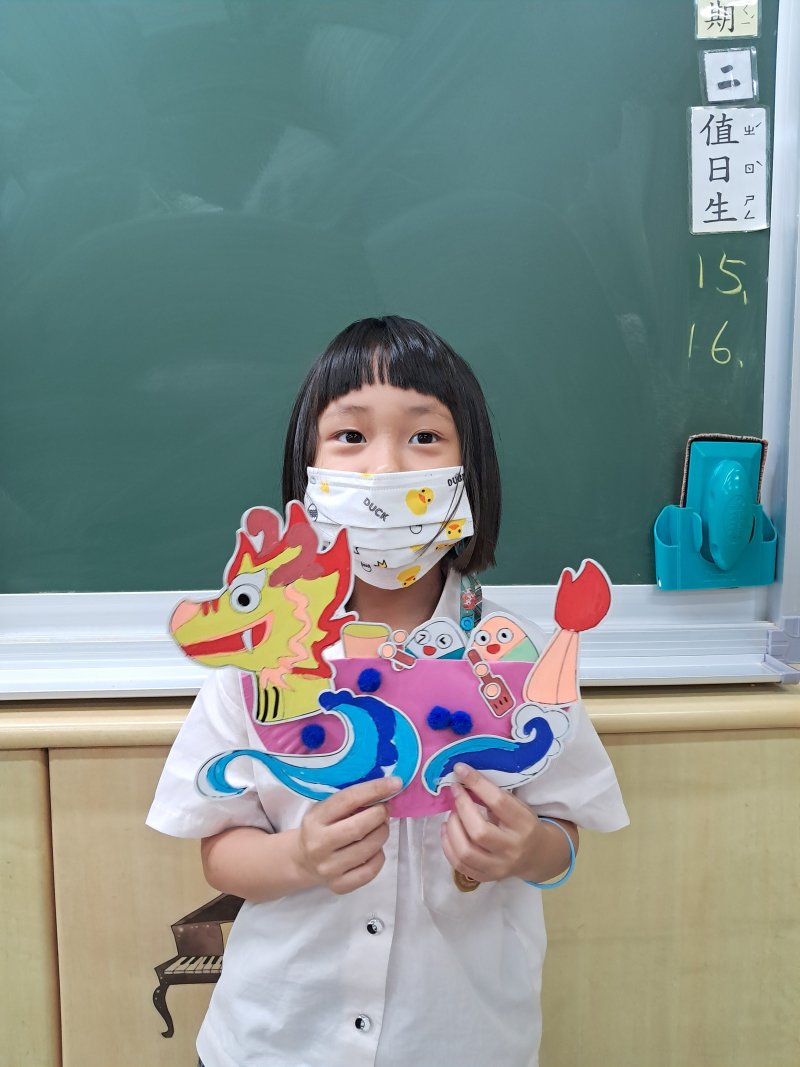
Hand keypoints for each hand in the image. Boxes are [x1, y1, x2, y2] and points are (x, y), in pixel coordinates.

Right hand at [297, 776, 399, 894]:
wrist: (303, 860)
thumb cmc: (321, 828)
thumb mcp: (326, 809)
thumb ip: (350, 801)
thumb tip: (386, 788)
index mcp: (315, 819)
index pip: (348, 800)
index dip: (374, 790)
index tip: (395, 783)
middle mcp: (318, 844)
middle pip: (359, 827)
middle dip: (379, 815)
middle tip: (385, 810)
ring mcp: (328, 868)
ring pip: (368, 849)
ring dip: (382, 834)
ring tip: (380, 827)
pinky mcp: (339, 885)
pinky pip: (370, 871)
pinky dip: (379, 857)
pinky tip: (374, 849)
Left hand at [440, 764, 557, 883]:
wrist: (536, 856)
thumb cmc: (523, 824)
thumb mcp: (518, 806)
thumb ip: (494, 796)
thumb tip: (463, 776)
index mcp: (524, 825)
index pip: (499, 803)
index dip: (477, 784)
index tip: (460, 769)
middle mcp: (512, 849)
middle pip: (480, 832)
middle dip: (462, 808)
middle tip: (456, 793)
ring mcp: (499, 867)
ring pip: (466, 852)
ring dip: (452, 828)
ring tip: (452, 815)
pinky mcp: (486, 877)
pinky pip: (459, 864)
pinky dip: (448, 845)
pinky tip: (448, 830)